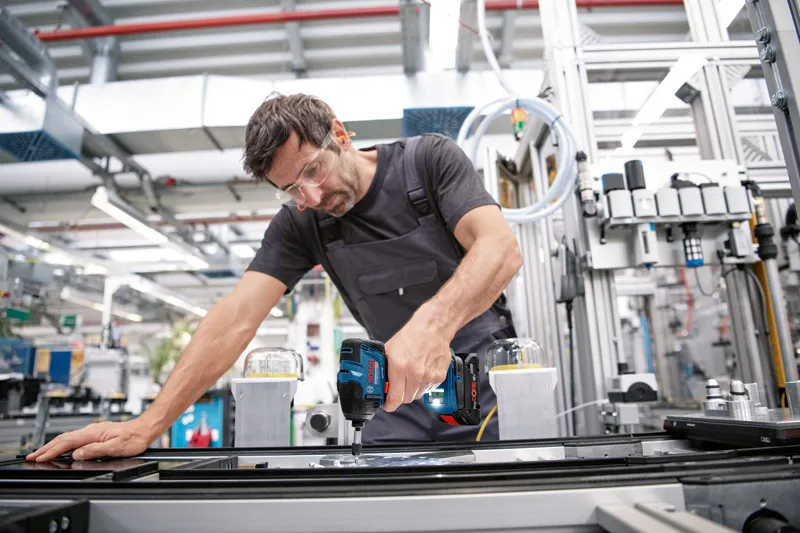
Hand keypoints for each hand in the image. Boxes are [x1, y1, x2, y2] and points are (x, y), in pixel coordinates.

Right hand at [25, 419, 154, 462]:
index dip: (51, 451)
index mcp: (93, 433)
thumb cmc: (133, 438)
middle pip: (63, 439)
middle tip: (31, 456)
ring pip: (67, 438)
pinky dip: (62, 444)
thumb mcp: (115, 447)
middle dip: (46, 448)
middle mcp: (90, 431)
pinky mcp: (95, 434)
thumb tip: (77, 454)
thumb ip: (95, 450)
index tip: (39, 457)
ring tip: (40, 453)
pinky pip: (74, 439)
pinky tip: (60, 448)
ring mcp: (92, 432)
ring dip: (52, 446)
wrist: (144, 429)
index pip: (67, 443)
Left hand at [383, 313, 453, 411]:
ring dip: (413, 389)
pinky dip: (424, 384)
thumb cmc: (411, 336)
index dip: (389, 405)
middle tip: (399, 387)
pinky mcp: (439, 377)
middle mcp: (415, 374)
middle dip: (401, 395)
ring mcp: (428, 376)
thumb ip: (384, 367)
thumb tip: (378, 381)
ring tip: (412, 375)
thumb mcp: (390, 350)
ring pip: (417, 395)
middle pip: (406, 399)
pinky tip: (422, 372)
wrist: (433, 328)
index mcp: (400, 367)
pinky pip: (428, 389)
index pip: (394, 398)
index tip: (388, 405)